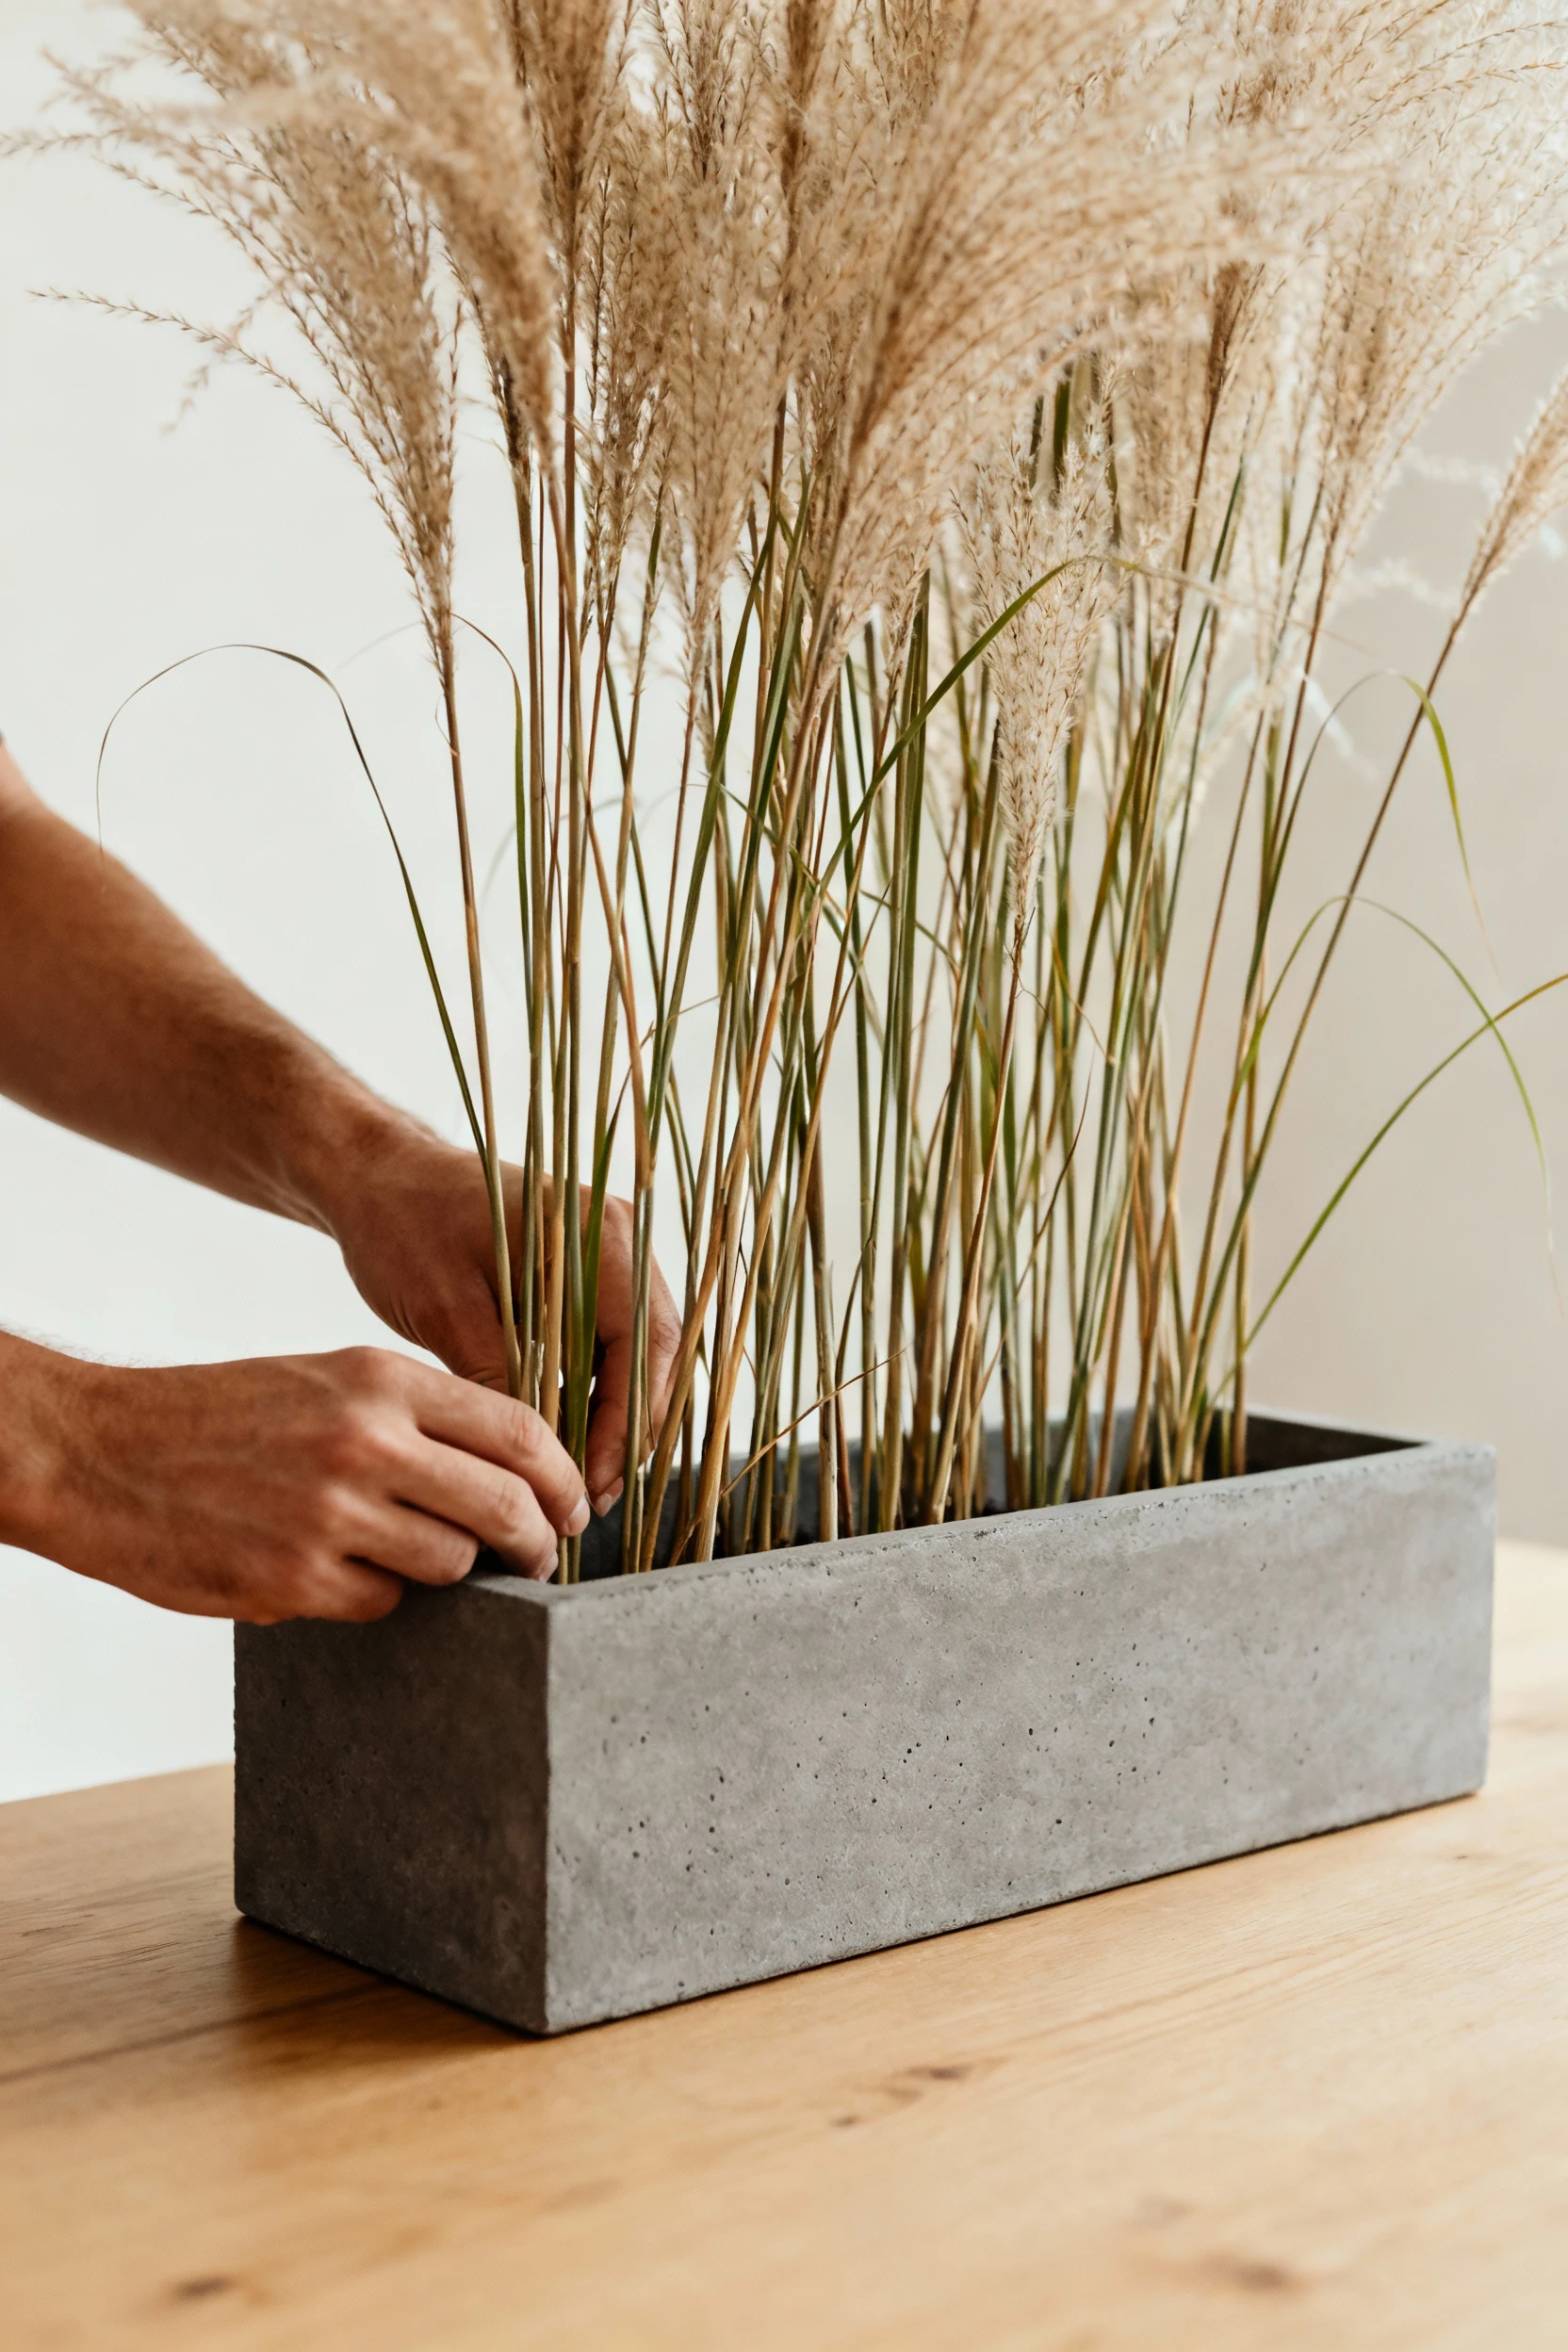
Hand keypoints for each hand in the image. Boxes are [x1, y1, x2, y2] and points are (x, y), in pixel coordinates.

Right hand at [0, 1339, 589, 1620]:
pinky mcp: (294, 1578)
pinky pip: (382, 1603)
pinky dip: (374, 1595)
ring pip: (449, 1565)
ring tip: (409, 1556)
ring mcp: (331, 1514)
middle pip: (503, 1507)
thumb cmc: (222, 1415)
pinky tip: (335, 1571)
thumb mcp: (328, 1379)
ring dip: (447, 1572)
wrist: (100, 1451)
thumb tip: (506, 1470)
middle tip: (539, 1560)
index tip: (574, 1507)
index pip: (519, 1430)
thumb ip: (415, 1416)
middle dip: (535, 1544)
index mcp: (382, 1381)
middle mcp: (366, 1441)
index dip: (562, 1479)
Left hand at [326, 1127, 680, 1514]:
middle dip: (628, 1432)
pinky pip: (612, 1338)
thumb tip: (540, 1461)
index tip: (590, 1483)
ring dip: (616, 1415)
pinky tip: (566, 1433)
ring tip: (577, 1479)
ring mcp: (610, 1250)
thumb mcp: (446, 1309)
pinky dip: (597, 1388)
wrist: (376, 1173)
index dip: (626, 1425)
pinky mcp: (589, 1268)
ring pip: (640, 1352)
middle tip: (587, 1499)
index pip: (644, 1347)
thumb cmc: (402, 1225)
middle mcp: (620, 1237)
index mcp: (598, 1236)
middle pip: (656, 1353)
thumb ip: (502, 1378)